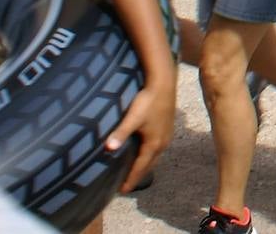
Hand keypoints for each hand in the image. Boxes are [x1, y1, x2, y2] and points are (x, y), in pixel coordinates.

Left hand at [106, 64, 176, 191]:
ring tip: (135, 172)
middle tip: (127, 185)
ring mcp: (167, 136)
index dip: (131, 179)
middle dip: (138, 175)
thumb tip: (108, 148)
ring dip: (145, 165)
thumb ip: (121, 133)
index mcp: (154, 144)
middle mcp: (162, 143)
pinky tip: (144, 153)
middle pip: (149, 165)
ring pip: (155, 157)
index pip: (141, 167)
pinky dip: (149, 156)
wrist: (164, 83)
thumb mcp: (132, 118)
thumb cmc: (148, 101)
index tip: (123, 191)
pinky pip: (157, 149)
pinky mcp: (167, 128)